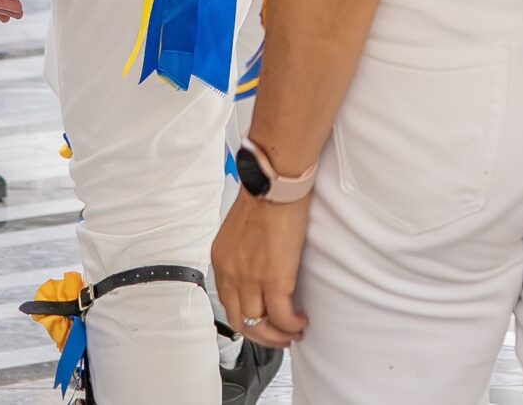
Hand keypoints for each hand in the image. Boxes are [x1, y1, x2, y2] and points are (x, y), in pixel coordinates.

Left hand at [213, 188, 312, 348]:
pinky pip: (283, 318)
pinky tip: (302, 321)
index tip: (262, 323)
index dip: (247, 320)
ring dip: (278, 336)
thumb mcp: (239, 232)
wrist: (274, 186)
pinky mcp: (274, 280)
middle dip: (262, 336)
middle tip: (280, 336)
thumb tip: (257, 272)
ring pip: (259, 326)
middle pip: (240, 322)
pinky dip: (293, 326)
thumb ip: (242, 255)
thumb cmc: (264, 200)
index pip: (226, 304)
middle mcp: (230, 272)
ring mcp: (250, 278)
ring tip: (294, 332)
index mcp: (221, 260)